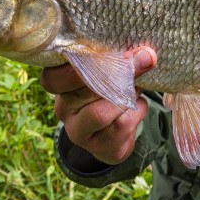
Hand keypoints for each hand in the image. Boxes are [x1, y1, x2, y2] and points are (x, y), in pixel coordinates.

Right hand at [39, 46, 156, 164]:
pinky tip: (136, 107)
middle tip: (141, 60)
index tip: (107, 50)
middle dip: (118, 74)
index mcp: (59, 87)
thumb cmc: (108, 90)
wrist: (114, 133)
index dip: (78, 64)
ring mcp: (80, 133)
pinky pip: (123, 124)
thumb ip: (117, 60)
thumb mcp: (106, 72)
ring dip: (128, 95)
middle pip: (85, 91)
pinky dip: (137, 111)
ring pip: (102, 111)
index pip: (53, 78)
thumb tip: (146, 54)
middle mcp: (64, 111)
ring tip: (136, 88)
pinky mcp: (103, 148)